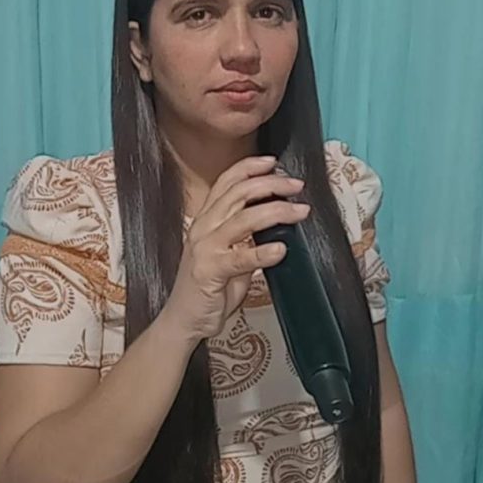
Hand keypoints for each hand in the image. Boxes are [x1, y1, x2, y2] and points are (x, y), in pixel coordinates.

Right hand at [160, 155, 309, 343]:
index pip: (226, 182)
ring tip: (299, 212)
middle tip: (296, 186)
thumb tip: (276, 221)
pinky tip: (281, 249)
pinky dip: (263, 252)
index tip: (273, 163)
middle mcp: (203, 228)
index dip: (249, 168)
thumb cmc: (208, 288)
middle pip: (238, 193)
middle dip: (271, 185)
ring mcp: (205, 248)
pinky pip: (241, 257)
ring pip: (243, 218)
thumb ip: (246, 236)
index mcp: (206, 220)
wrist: (184, 319)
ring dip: (276, 211)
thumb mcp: (229, 254)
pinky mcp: (210, 271)